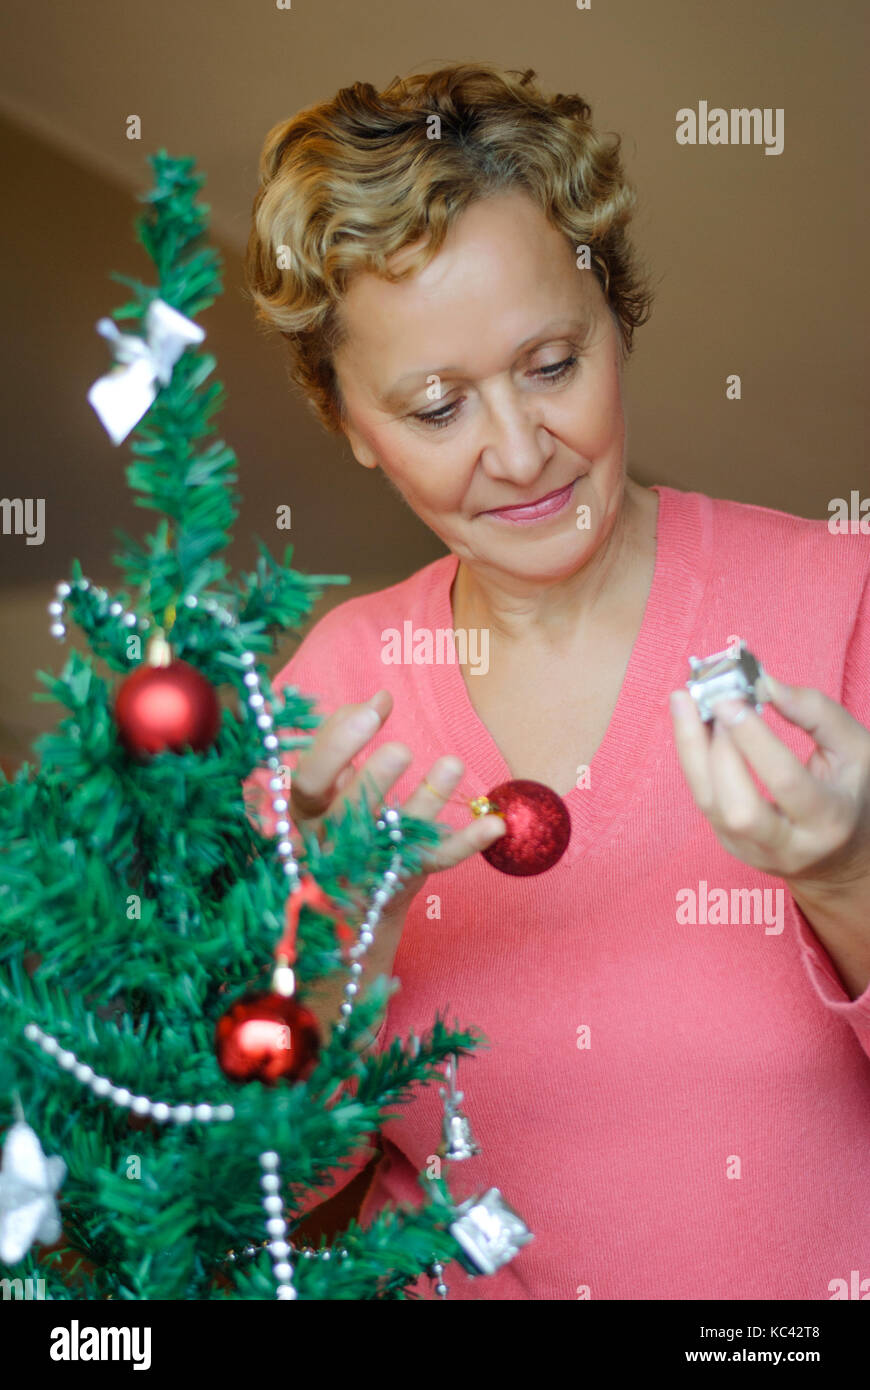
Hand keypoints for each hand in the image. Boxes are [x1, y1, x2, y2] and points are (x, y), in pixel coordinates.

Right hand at [287, 688, 505, 914]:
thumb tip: (380, 697)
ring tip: (453, 764)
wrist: (346, 897)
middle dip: (374, 780)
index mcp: (307, 811)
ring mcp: (370, 864)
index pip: (309, 781)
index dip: (337, 746)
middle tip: (401, 750)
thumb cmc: (338, 815)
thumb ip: (344, 734)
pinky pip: (437, 860)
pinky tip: (495, 825)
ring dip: (428, 800)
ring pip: (397, 837)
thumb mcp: (328, 780)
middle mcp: (333, 841)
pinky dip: (468, 843)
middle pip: (349, 814)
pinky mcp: (405, 879)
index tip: (374, 710)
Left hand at [669, 673, 869, 891]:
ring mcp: (753, 851)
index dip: (754, 740)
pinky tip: (690, 725)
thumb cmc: (852, 791)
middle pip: (739, 809)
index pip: (786, 783)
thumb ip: (815, 713)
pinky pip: (703, 801)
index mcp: (829, 821)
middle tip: (712, 701)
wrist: (843, 852)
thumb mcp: (854, 748)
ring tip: (685, 702)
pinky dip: (693, 759)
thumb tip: (764, 685)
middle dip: (719, 750)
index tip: (731, 700)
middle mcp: (789, 846)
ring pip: (709, 805)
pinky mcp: (729, 844)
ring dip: (692, 749)